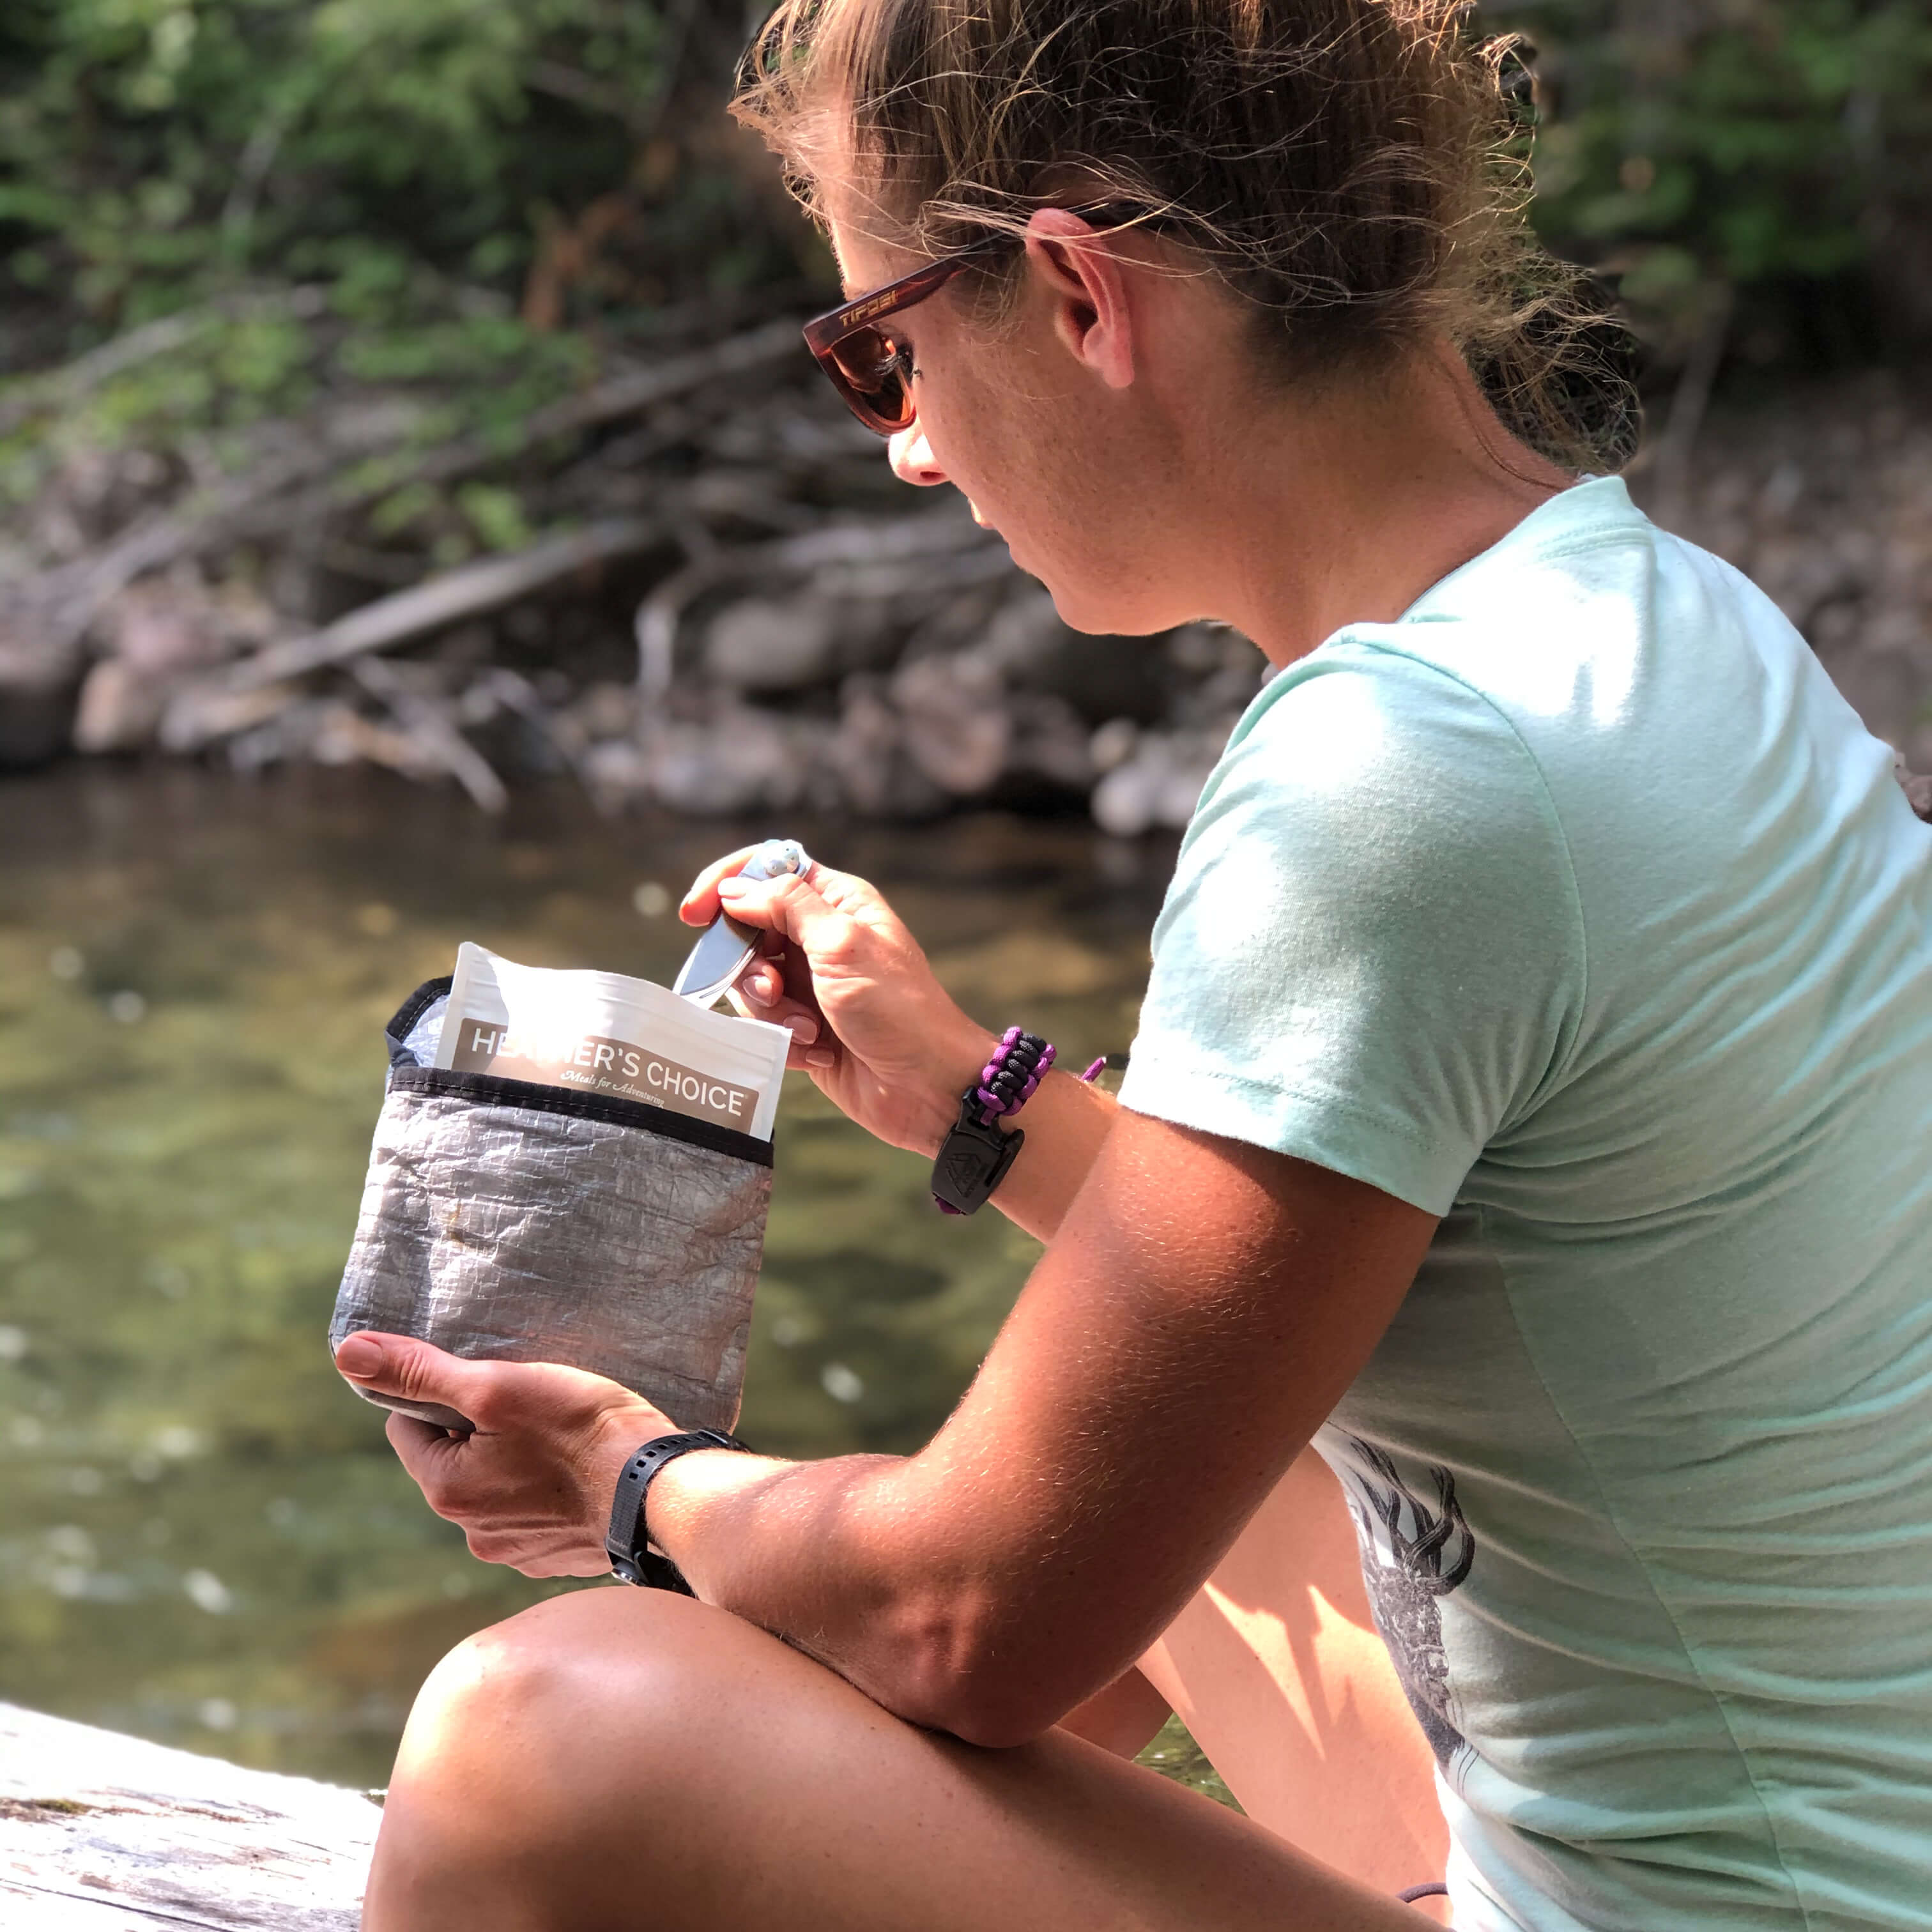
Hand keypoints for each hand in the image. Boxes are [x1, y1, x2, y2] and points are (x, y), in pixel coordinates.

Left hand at [333, 1331, 673, 1577]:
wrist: (661, 1493)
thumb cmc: (582, 1432)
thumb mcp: (496, 1387)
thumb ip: (421, 1372)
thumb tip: (346, 1354)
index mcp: (446, 1490)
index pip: (410, 1427)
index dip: (444, 1396)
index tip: (491, 1383)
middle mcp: (473, 1532)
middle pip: (454, 1459)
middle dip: (481, 1430)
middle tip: (532, 1405)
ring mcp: (517, 1551)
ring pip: (496, 1486)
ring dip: (516, 1461)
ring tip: (564, 1437)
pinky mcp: (558, 1557)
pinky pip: (536, 1512)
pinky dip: (550, 1490)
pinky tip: (583, 1471)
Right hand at [682, 850, 992, 1155]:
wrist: (927, 1087)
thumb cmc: (898, 1010)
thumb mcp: (841, 945)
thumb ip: (786, 906)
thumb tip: (736, 888)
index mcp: (837, 902)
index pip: (769, 868)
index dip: (728, 883)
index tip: (696, 913)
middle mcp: (821, 936)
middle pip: (748, 931)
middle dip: (750, 966)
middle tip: (772, 990)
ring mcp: (812, 983)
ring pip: (750, 982)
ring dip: (772, 1010)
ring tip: (809, 1030)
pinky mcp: (805, 1025)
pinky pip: (764, 1023)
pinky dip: (784, 1038)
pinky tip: (818, 1051)